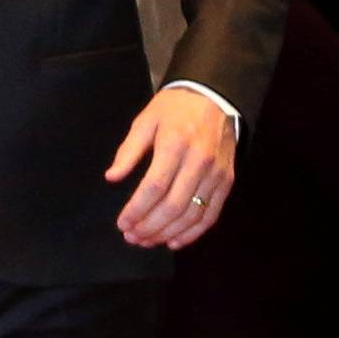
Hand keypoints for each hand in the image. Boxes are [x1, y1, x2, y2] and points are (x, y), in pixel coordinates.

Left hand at [106, 87, 235, 249]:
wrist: (214, 96)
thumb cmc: (174, 108)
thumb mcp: (145, 120)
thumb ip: (128, 150)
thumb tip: (112, 177)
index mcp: (175, 145)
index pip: (154, 187)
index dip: (137, 210)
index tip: (122, 223)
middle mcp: (198, 162)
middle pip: (173, 206)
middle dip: (149, 227)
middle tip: (131, 237)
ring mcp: (216, 174)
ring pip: (192, 214)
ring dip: (168, 233)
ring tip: (147, 241)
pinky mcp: (226, 181)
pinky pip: (211, 214)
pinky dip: (193, 233)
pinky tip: (174, 241)